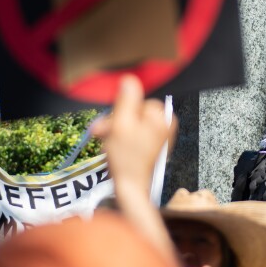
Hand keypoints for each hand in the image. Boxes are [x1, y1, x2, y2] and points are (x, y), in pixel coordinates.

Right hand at [91, 75, 176, 194]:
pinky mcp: (152, 145)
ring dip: (115, 130)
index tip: (106, 124)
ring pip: (131, 122)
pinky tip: (113, 146)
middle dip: (115, 122)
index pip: (137, 101)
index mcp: (162, 117)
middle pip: (134, 111)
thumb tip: (130, 78)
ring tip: (105, 142)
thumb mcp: (121, 124)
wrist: (130, 188)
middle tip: (100, 133)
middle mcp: (165, 124)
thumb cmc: (126, 159)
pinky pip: (134, 133)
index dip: (119, 112)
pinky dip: (122, 137)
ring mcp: (159, 135)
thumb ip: (127, 99)